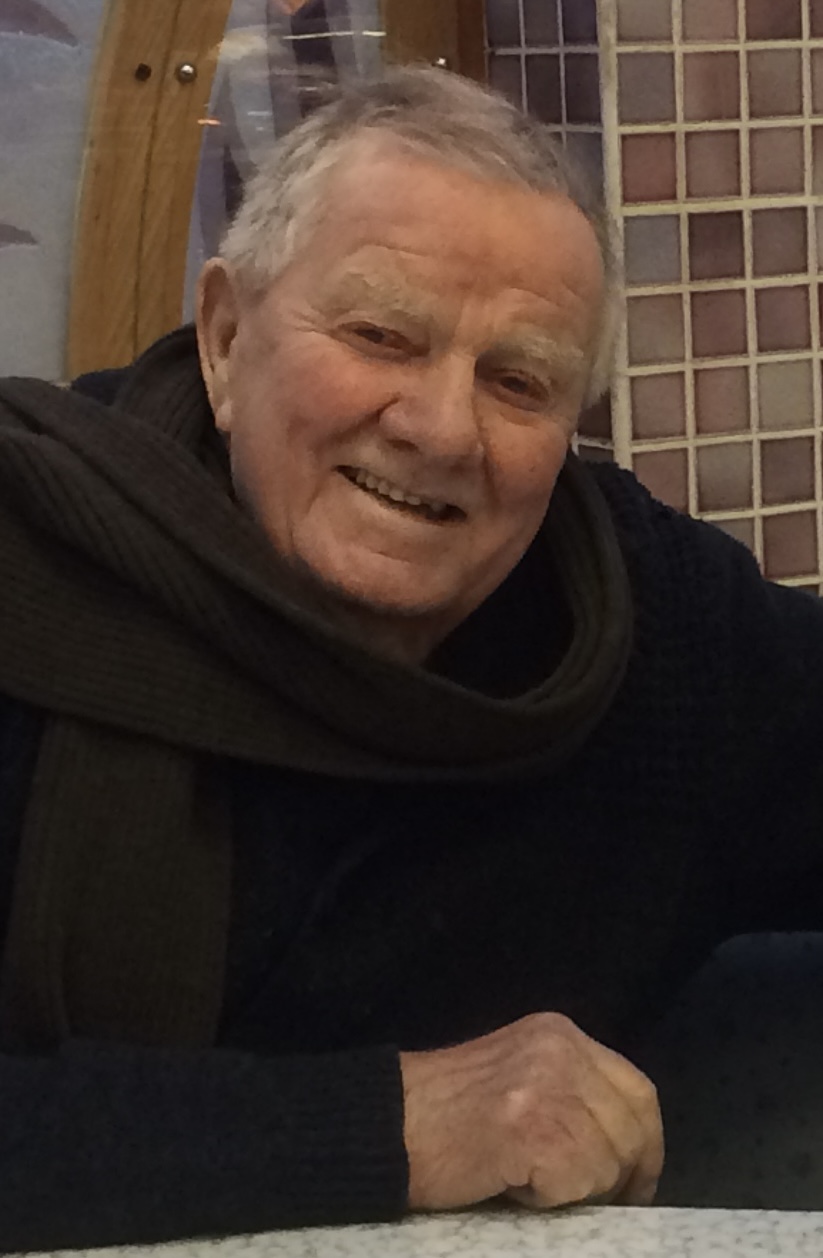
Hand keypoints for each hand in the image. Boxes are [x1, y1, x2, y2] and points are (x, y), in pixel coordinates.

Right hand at [400, 1012, 662, 1211]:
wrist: (388, 1124)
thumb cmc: (447, 1110)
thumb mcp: (520, 1075)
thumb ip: (569, 1090)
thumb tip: (623, 1147)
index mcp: (560, 1034)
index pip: (637, 1089)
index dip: (646, 1142)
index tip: (637, 1180)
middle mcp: (561, 1052)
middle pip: (632, 1127)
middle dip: (623, 1175)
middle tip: (595, 1202)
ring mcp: (550, 1089)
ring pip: (609, 1162)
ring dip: (578, 1188)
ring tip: (530, 1181)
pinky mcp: (535, 1131)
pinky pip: (576, 1185)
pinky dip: (550, 1199)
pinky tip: (513, 1185)